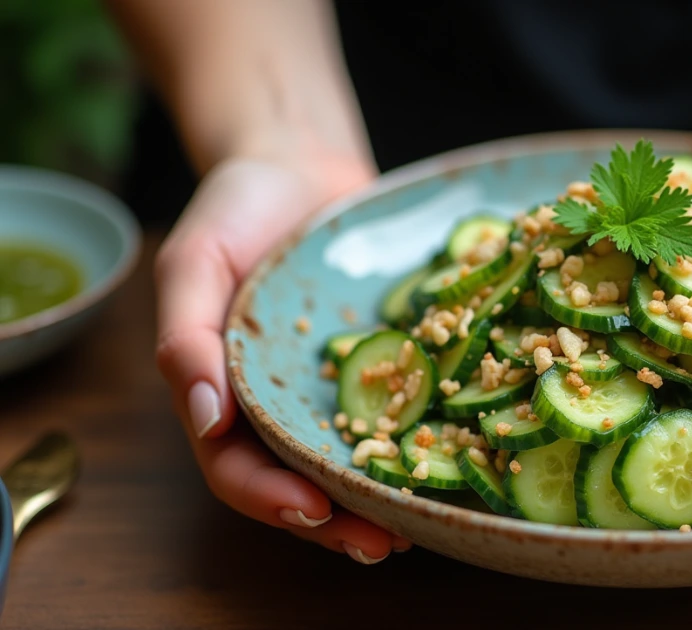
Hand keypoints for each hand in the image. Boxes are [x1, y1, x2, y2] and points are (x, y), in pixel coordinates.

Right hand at [154, 153, 411, 562]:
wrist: (299, 163)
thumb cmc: (235, 209)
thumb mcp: (194, 261)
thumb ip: (185, 337)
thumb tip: (204, 416)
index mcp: (225, 394)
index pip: (237, 467)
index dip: (270, 497)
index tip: (312, 510)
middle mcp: (280, 404)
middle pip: (301, 482)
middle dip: (337, 523)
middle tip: (382, 544)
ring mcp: (332, 388)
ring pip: (353, 461)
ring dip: (382, 501)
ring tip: (422, 525)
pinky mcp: (382, 363)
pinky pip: (400, 409)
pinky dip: (419, 440)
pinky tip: (454, 459)